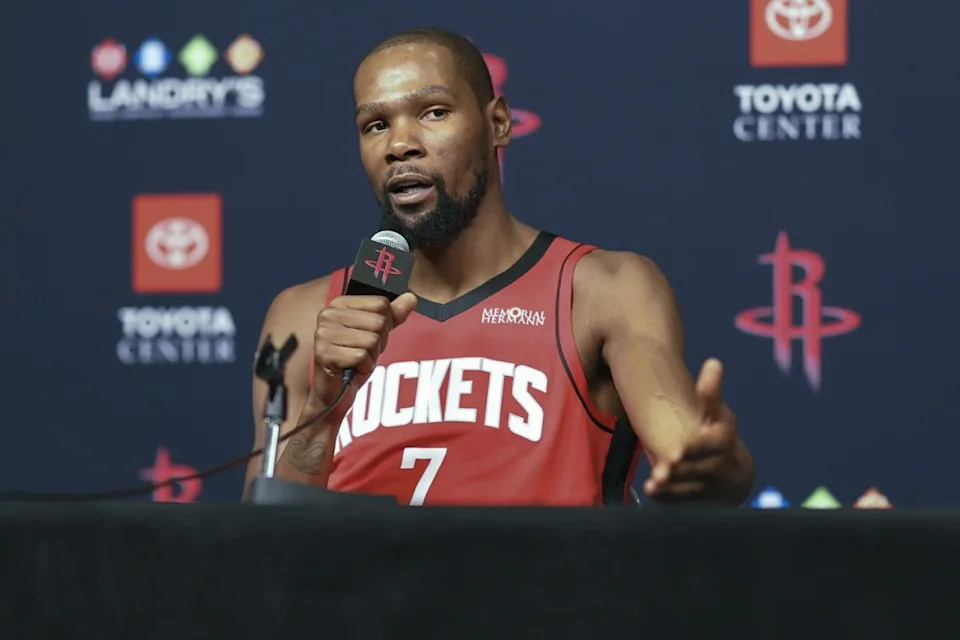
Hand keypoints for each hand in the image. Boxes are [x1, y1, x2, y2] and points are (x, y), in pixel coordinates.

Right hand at [311, 292, 417, 411]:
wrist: (335, 392)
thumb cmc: (354, 360)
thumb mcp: (377, 334)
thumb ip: (393, 315)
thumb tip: (411, 297)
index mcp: (340, 303)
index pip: (380, 303)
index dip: (385, 323)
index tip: (370, 334)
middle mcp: (328, 314)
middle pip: (378, 322)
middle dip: (378, 342)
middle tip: (363, 351)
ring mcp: (323, 334)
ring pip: (371, 340)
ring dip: (371, 356)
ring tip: (357, 360)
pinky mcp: (324, 353)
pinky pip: (361, 357)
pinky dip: (364, 367)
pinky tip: (352, 369)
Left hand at [643, 358, 750, 503]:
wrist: (733, 476)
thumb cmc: (715, 435)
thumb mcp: (715, 413)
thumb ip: (709, 393)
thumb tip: (713, 362)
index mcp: (726, 441)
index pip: (718, 444)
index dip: (699, 447)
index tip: (679, 448)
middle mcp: (724, 467)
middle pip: (704, 471)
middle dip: (682, 471)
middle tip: (662, 469)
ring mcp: (713, 489)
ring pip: (693, 490)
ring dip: (673, 488)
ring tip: (652, 484)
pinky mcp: (701, 504)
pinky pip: (684, 504)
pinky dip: (669, 500)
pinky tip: (652, 494)